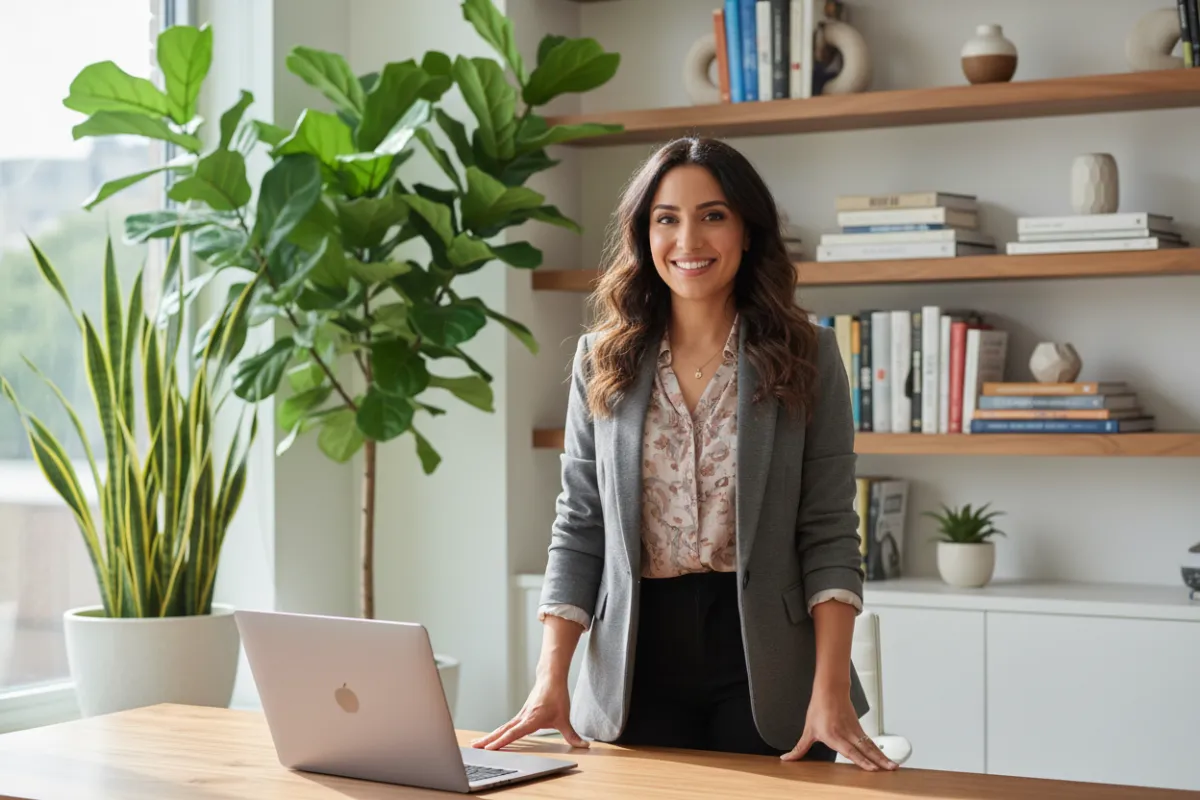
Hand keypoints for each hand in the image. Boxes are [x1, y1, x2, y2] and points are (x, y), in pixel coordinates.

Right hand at [470, 672, 588, 750]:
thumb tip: (584, 746)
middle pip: (502, 731)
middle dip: (488, 740)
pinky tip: (491, 738)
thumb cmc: (556, 696)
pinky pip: (506, 726)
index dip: (502, 741)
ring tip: (476, 745)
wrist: (550, 678)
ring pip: (502, 728)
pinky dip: (497, 732)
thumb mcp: (565, 718)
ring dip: (489, 736)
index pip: (514, 733)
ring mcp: (520, 715)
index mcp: (531, 719)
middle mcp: (522, 717)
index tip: (490, 748)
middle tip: (475, 748)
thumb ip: (572, 735)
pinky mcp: (520, 714)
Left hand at [781, 683, 896, 770]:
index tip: (872, 768)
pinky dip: (879, 750)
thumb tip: (786, 759)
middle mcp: (846, 734)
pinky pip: (870, 742)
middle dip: (878, 760)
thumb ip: (799, 748)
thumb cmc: (819, 708)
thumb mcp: (808, 730)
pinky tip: (885, 759)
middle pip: (865, 749)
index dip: (861, 760)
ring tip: (893, 767)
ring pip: (870, 746)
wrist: (830, 690)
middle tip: (890, 769)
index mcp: (833, 736)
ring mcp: (854, 731)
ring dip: (882, 757)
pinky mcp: (859, 728)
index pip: (850, 750)